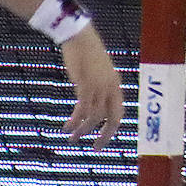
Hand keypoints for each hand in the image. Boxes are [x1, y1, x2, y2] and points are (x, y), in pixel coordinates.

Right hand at [60, 26, 123, 149]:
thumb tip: (93, 100)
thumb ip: (99, 86)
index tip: (103, 139)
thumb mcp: (98, 71)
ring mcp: (99, 86)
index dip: (112, 127)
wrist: (80, 37)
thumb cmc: (87, 53)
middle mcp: (111, 87)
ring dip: (83, 131)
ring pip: (94, 117)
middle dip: (104, 135)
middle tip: (95, 148)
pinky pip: (82, 110)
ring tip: (72, 139)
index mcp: (115, 84)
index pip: (119, 111)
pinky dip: (75, 121)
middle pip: (112, 118)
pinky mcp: (85, 85)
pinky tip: (66, 128)